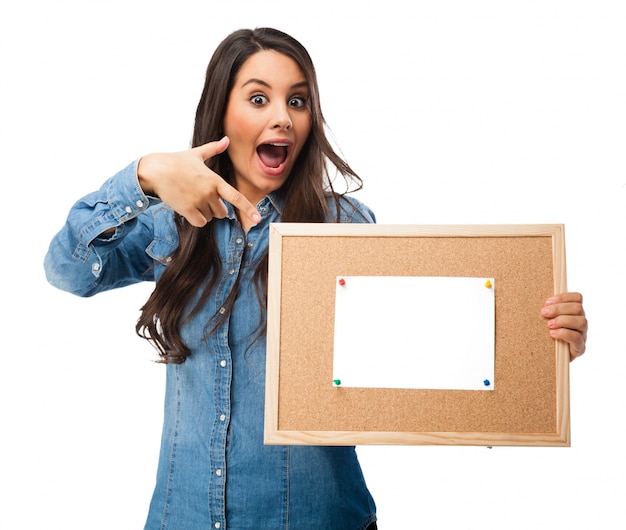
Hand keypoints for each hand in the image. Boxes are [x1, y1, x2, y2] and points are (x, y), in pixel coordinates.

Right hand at [137, 137, 260, 227]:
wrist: (155, 170)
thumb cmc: (176, 161)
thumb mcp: (197, 154)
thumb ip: (214, 149)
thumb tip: (226, 140)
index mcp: (215, 180)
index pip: (236, 197)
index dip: (248, 209)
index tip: (258, 219)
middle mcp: (209, 192)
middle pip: (223, 212)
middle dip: (216, 208)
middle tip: (202, 197)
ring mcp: (198, 202)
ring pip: (210, 218)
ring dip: (204, 213)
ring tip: (192, 199)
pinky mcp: (187, 210)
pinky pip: (200, 223)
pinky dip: (196, 219)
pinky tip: (189, 208)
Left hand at [541, 292, 587, 360]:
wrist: (549, 358)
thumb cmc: (546, 336)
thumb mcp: (546, 320)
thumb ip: (547, 310)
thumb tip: (539, 303)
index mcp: (574, 312)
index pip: (577, 298)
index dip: (563, 297)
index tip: (547, 302)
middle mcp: (581, 322)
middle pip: (578, 308)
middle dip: (559, 309)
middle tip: (544, 313)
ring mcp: (582, 335)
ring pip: (581, 321)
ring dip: (562, 320)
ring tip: (549, 325)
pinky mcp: (580, 348)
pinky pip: (577, 337)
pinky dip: (563, 333)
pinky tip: (552, 334)